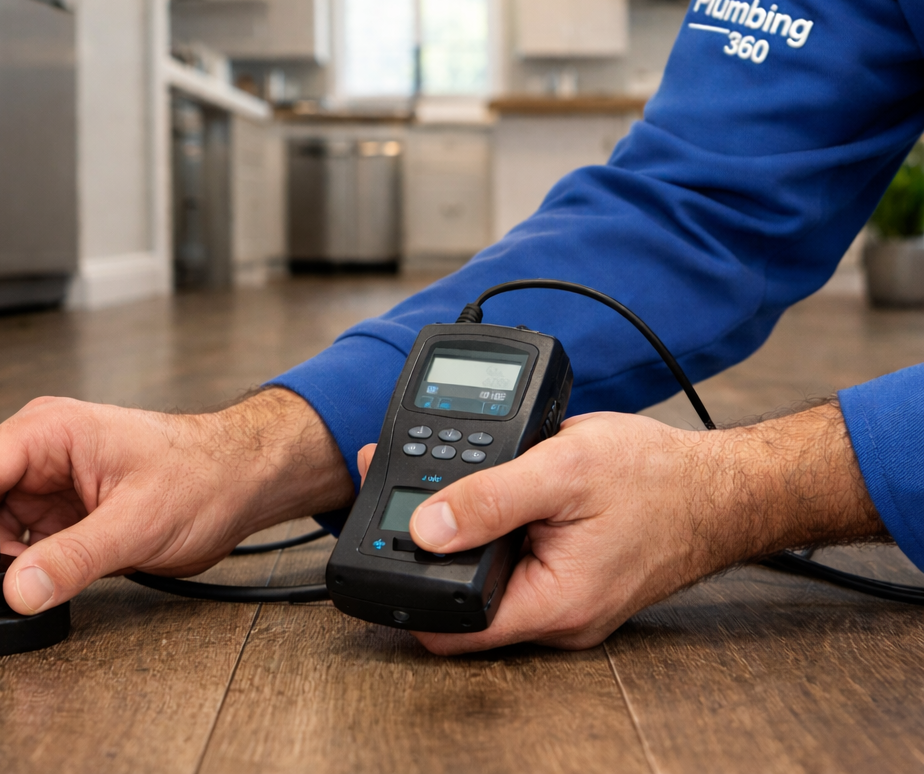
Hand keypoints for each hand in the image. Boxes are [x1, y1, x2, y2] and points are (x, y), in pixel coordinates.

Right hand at [0, 388, 353, 614]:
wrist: (241, 480)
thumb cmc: (201, 474)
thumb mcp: (138, 521)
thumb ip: (74, 558)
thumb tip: (17, 590)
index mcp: (48, 431)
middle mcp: (40, 451)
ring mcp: (49, 482)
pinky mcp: (62, 512)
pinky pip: (18, 541)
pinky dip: (12, 568)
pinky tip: (21, 587)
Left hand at [357, 403, 882, 653]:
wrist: (724, 486)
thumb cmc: (658, 478)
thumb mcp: (562, 469)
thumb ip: (490, 499)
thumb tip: (424, 526)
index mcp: (549, 604)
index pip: (449, 623)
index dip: (401, 585)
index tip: (368, 542)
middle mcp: (552, 614)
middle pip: (458, 592)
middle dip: (418, 540)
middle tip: (387, 477)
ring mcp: (560, 597)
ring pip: (483, 570)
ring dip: (453, 524)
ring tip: (432, 471)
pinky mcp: (566, 576)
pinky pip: (510, 557)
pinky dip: (487, 521)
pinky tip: (478, 484)